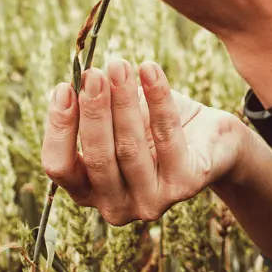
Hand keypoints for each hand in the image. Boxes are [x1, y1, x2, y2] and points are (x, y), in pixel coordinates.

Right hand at [40, 58, 246, 224]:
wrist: (213, 140)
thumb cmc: (155, 127)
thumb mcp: (121, 118)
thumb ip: (98, 108)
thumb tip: (80, 77)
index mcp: (89, 191)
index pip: (60, 167)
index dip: (58, 129)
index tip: (63, 88)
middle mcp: (115, 206)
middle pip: (97, 158)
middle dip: (93, 111)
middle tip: (94, 73)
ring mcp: (150, 202)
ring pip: (130, 148)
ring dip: (123, 100)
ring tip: (120, 65)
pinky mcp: (184, 186)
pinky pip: (167, 136)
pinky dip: (158, 99)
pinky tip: (150, 69)